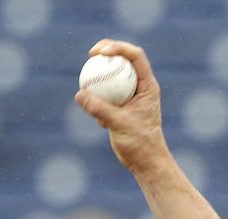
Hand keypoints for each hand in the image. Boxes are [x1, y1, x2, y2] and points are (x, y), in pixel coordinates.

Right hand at [74, 39, 166, 172]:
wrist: (145, 162)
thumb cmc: (140, 144)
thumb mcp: (119, 124)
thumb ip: (100, 108)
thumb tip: (80, 94)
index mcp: (148, 86)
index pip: (136, 56)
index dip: (119, 47)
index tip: (101, 52)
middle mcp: (140, 87)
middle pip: (123, 59)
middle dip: (106, 51)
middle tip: (91, 54)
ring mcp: (130, 95)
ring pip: (112, 76)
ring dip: (99, 77)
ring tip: (88, 85)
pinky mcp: (120, 105)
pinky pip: (105, 93)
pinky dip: (97, 100)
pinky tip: (99, 121)